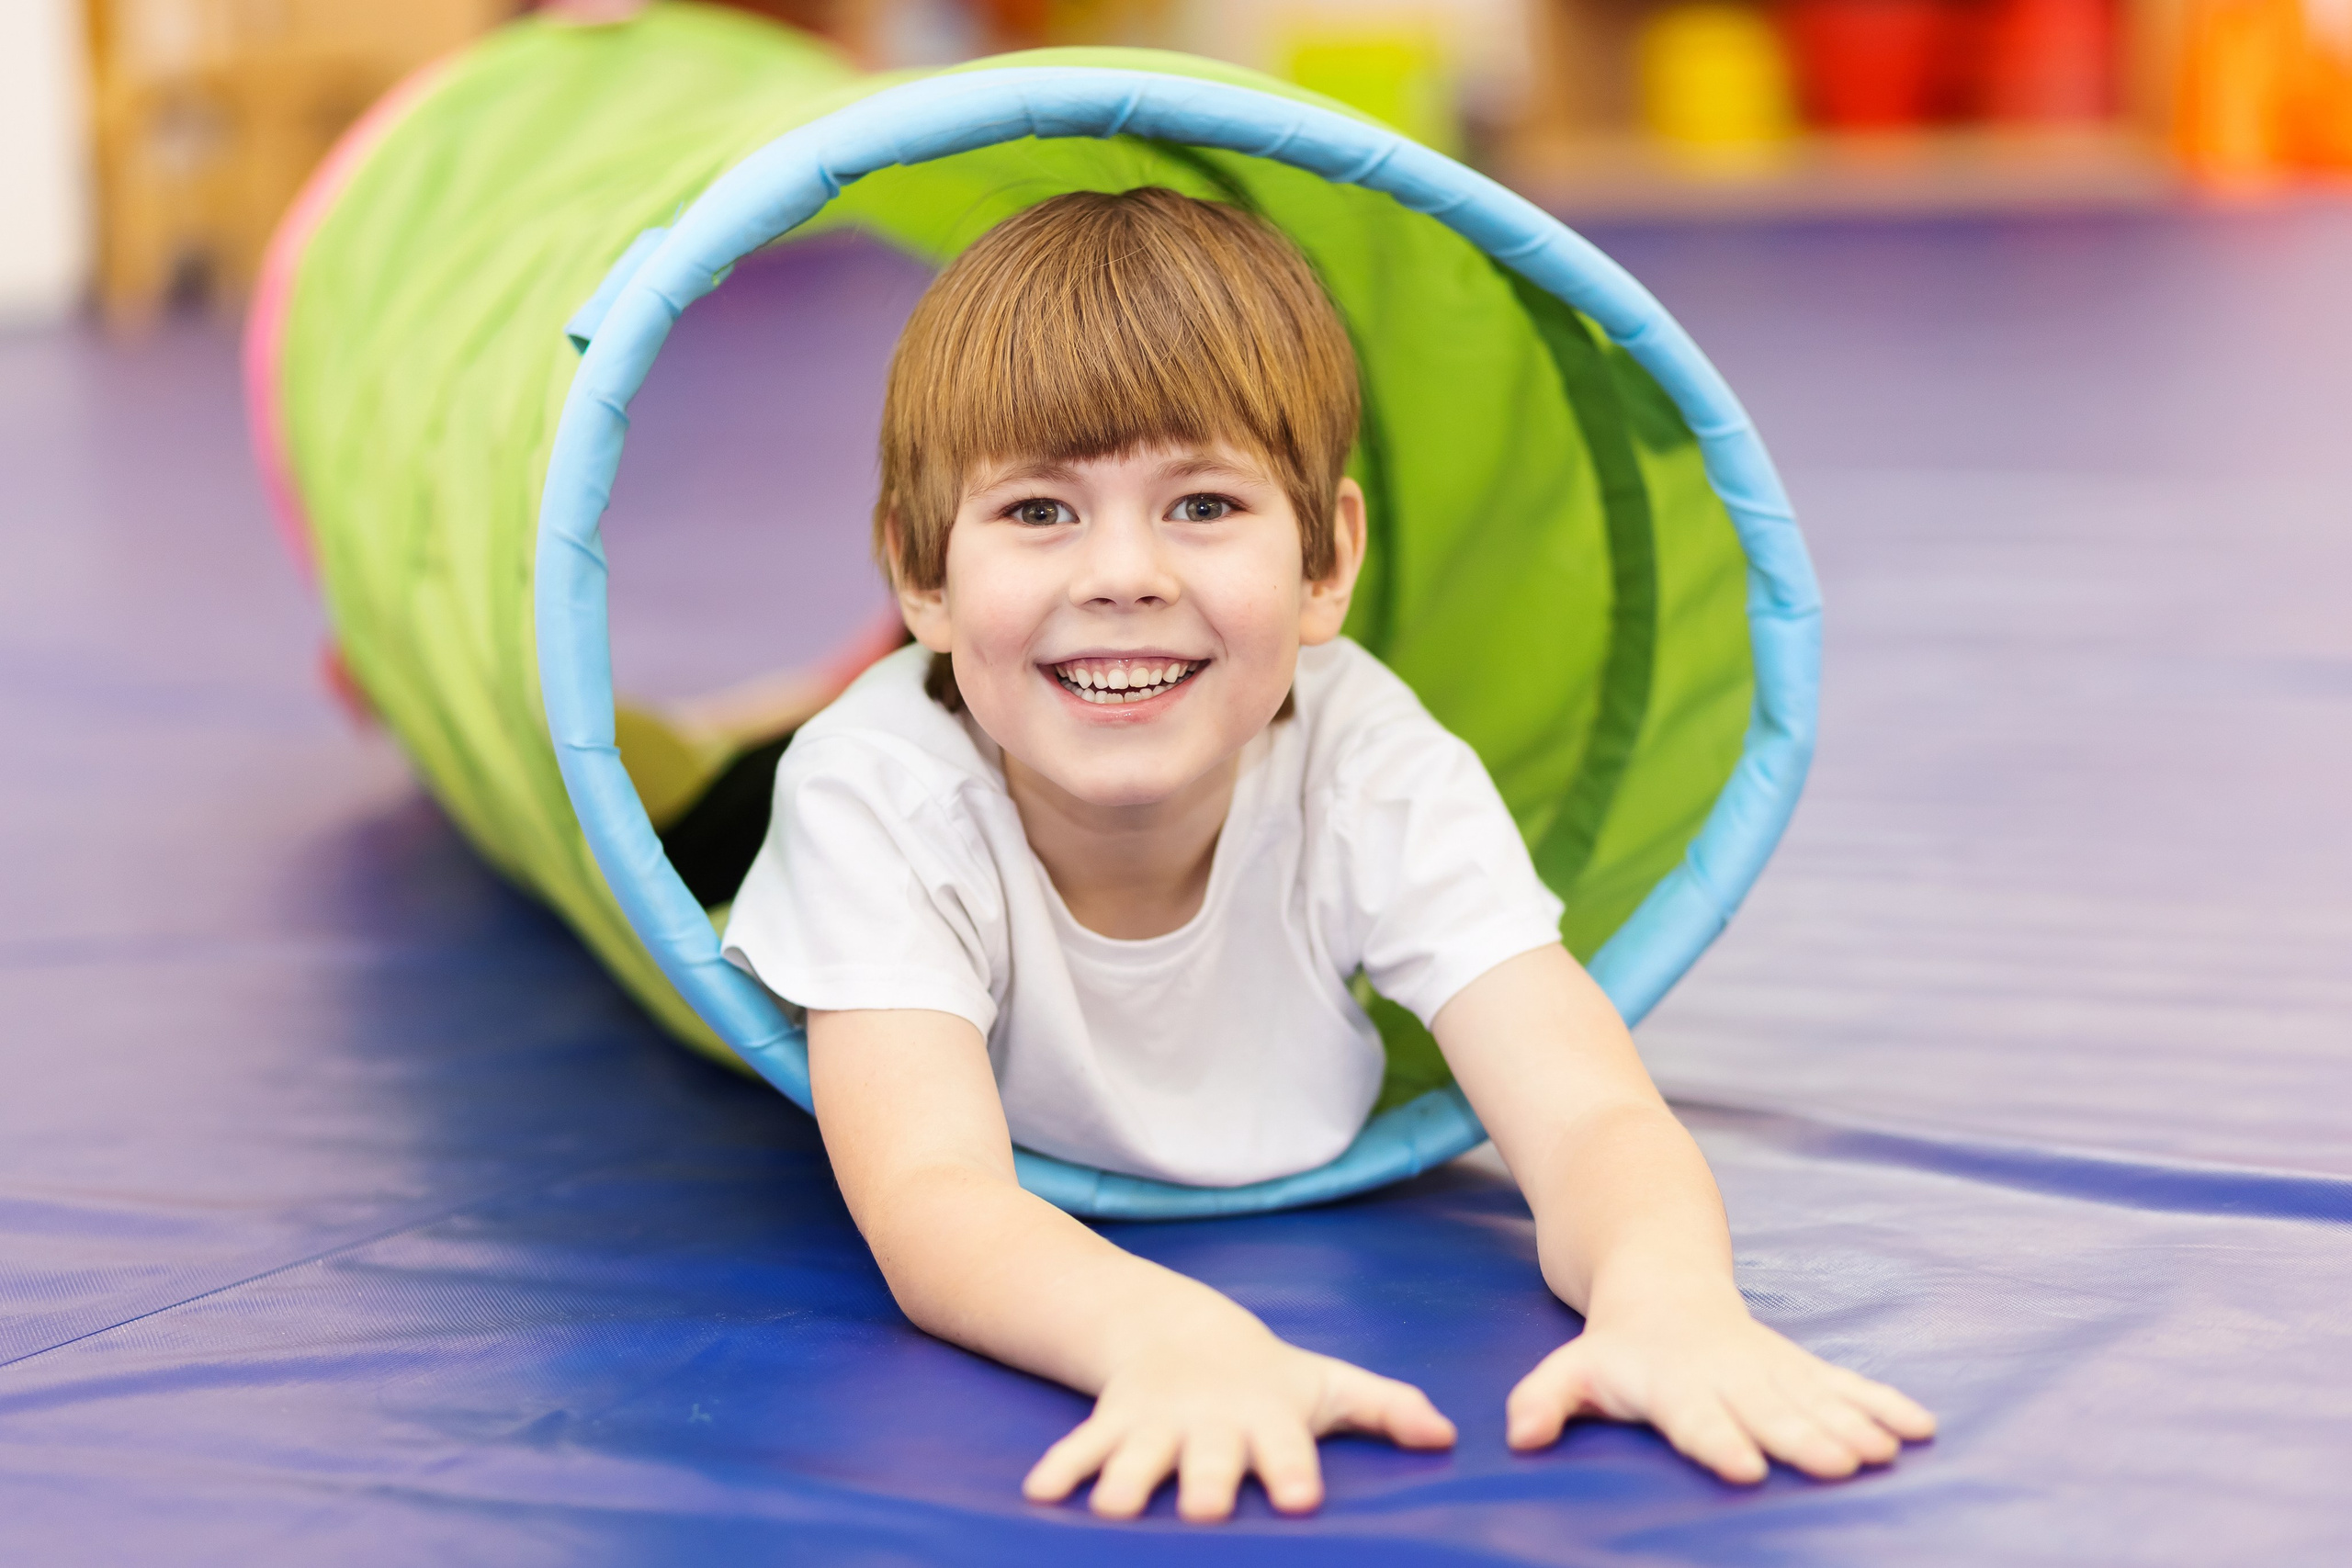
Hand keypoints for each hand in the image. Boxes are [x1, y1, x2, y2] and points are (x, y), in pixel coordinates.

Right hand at [1023, 1327, 1456, 1521]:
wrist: (1180, 1328)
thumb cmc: (1269, 1380)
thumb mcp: (1328, 1386)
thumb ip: (1385, 1409)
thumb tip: (1447, 1435)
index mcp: (1267, 1417)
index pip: (1287, 1446)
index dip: (1292, 1470)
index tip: (1300, 1499)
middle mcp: (1210, 1422)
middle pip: (1207, 1457)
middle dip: (1204, 1480)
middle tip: (1202, 1510)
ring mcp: (1156, 1422)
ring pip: (1137, 1454)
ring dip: (1123, 1481)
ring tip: (1111, 1510)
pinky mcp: (1113, 1423)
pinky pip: (1081, 1445)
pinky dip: (1060, 1468)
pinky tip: (1040, 1496)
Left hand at [1505, 1290, 1934, 1481]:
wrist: (1662, 1278)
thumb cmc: (1616, 1346)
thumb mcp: (1571, 1367)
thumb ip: (1544, 1400)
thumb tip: (1517, 1437)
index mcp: (1672, 1383)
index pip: (1695, 1418)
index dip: (1719, 1440)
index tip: (1745, 1468)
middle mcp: (1729, 1376)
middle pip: (1769, 1411)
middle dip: (1805, 1438)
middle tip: (1841, 1466)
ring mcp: (1771, 1369)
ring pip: (1816, 1397)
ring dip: (1855, 1423)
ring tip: (1888, 1452)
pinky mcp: (1800, 1367)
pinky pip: (1847, 1384)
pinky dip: (1884, 1403)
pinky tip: (1921, 1428)